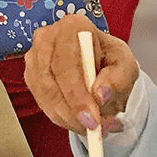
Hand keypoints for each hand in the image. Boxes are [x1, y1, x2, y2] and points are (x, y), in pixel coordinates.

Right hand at [24, 16, 138, 133]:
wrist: (100, 64)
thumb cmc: (111, 61)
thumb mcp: (126, 67)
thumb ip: (117, 80)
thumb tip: (100, 94)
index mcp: (73, 26)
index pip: (67, 62)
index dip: (77, 93)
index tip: (92, 118)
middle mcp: (48, 36)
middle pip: (50, 79)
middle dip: (71, 110)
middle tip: (92, 129)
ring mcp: (35, 54)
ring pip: (44, 93)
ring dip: (67, 116)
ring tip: (92, 127)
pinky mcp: (30, 73)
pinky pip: (40, 100)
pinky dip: (59, 116)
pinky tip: (77, 119)